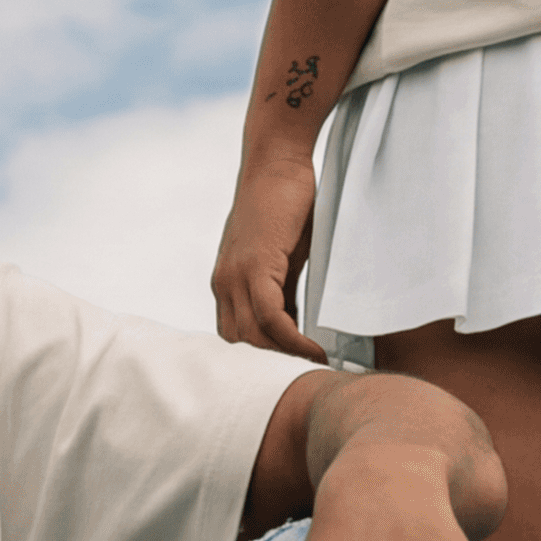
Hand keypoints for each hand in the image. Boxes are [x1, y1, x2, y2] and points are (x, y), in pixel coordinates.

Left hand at [212, 140, 318, 356]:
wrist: (276, 160)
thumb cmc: (286, 202)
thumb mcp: (283, 257)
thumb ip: (284, 290)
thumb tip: (297, 324)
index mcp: (226, 283)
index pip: (235, 337)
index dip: (263, 359)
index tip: (294, 371)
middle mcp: (223, 284)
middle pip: (241, 346)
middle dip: (274, 368)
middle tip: (311, 380)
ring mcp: (234, 276)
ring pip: (253, 338)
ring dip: (286, 360)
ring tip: (318, 371)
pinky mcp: (254, 266)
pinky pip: (270, 319)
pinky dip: (293, 340)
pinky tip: (316, 350)